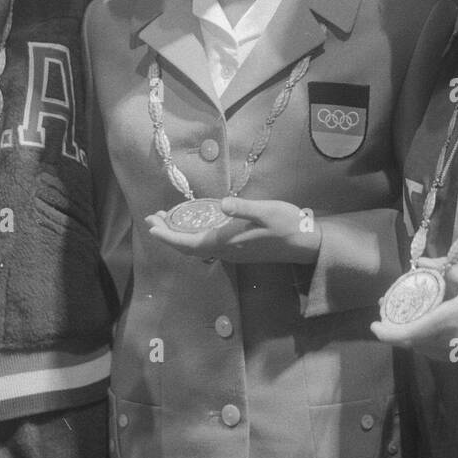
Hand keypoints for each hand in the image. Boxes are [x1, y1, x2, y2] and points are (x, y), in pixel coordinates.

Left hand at [144, 196, 322, 264]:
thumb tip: (222, 204)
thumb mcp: (267, 211)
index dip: (168, 236)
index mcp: (228, 242)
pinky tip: (195, 225)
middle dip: (169, 235)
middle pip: (189, 247)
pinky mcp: (239, 250)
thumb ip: (244, 208)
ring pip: (198, 248)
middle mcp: (226, 251)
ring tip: (167, 221)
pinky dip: (193, 237)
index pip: (189, 243)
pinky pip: (208, 247)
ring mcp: (233, 253)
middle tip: (152, 219)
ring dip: (180, 236)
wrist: (306, 244)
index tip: (151, 227)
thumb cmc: (287, 225)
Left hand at [371, 262, 457, 362]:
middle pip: (411, 344)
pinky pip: (438, 353)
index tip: (374, 324)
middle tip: (389, 315)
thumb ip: (444, 269)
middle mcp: (447, 343)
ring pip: (424, 351)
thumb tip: (424, 262)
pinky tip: (428, 329)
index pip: (406, 335)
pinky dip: (427, 343)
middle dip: (396, 332)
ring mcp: (457, 354)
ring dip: (411, 339)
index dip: (386, 332)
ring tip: (406, 320)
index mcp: (445, 322)